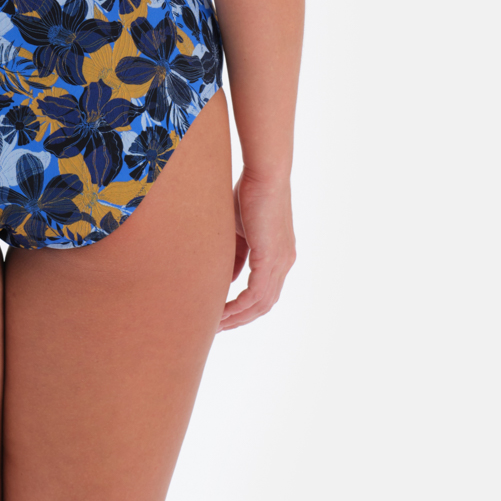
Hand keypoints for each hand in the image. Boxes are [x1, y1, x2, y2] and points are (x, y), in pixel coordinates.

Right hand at [219, 167, 294, 330]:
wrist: (264, 174)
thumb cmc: (249, 193)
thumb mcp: (239, 230)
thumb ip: (236, 254)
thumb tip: (227, 279)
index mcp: (279, 255)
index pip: (263, 291)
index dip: (244, 306)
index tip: (223, 313)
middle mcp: (284, 263)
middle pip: (264, 303)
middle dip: (241, 317)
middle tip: (217, 326)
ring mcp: (280, 262)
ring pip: (261, 303)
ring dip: (238, 316)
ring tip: (216, 323)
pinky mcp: (271, 258)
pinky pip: (256, 294)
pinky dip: (240, 306)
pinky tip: (224, 311)